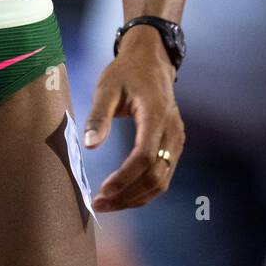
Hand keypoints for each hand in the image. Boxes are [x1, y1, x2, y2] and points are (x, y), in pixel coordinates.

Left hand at [83, 29, 184, 209]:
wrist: (151, 60)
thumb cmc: (125, 72)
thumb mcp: (106, 87)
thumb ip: (98, 116)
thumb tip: (89, 147)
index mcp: (156, 114)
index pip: (144, 156)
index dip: (125, 178)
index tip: (103, 190)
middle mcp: (172, 130)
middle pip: (155, 175)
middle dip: (127, 195)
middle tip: (99, 205)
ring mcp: (176, 139)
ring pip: (162, 181)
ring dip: (136, 197)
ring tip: (108, 204)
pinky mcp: (174, 145)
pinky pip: (163, 175)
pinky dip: (144, 190)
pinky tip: (123, 194)